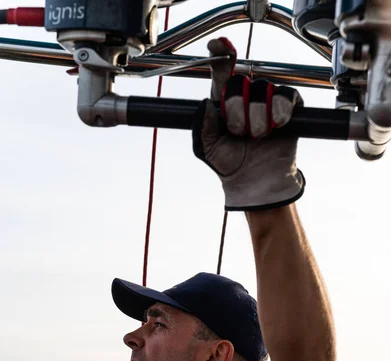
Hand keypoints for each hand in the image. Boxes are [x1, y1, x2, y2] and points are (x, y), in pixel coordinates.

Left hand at [192, 38, 304, 210]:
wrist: (256, 183)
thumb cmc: (230, 165)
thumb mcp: (207, 147)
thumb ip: (202, 125)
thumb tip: (206, 104)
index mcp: (224, 102)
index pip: (222, 72)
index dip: (221, 56)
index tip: (218, 46)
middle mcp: (245, 97)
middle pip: (240, 81)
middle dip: (236, 109)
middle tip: (238, 131)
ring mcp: (267, 101)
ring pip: (262, 90)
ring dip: (258, 119)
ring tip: (257, 136)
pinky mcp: (288, 108)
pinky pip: (285, 96)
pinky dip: (279, 112)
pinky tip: (276, 126)